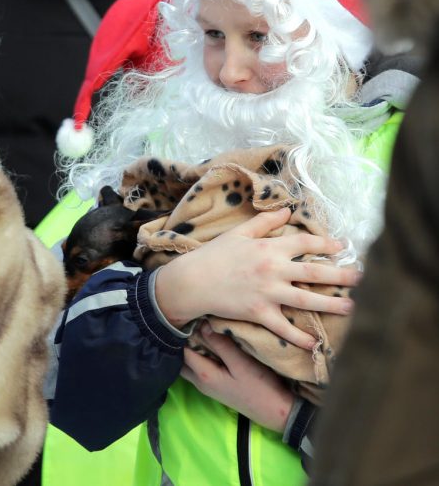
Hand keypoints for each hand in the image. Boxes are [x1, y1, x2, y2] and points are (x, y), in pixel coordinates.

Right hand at [156, 208, 357, 348]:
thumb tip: (287, 212)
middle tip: (364, 279)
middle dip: (342, 275)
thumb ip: (264, 223)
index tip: (342, 246)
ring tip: (351, 308)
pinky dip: (298, 337)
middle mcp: (273, 270)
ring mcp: (267, 294)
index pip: (305, 243)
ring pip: (306, 300)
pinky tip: (313, 343)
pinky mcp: (258, 313)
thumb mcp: (238, 233)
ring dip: (331, 304)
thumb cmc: (212, 255)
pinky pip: (283, 327)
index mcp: (269, 248)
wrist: (191, 282)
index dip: (326, 243)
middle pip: (315, 272)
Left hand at [181, 323, 293, 431]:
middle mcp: (200, 383)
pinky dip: (202, 358)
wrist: (276, 412)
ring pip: (191, 365)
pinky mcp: (216, 388)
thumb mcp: (241, 363)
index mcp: (204, 375)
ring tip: (205, 335)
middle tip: (197, 326)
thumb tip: (203, 326)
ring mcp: (208, 387)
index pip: (183, 350)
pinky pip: (201, 370)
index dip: (186, 334)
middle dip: (186, 343)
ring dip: (195, 351)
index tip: (194, 319)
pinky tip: (214, 348)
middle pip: (183, 359)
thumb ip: (221, 345)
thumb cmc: (260, 387)